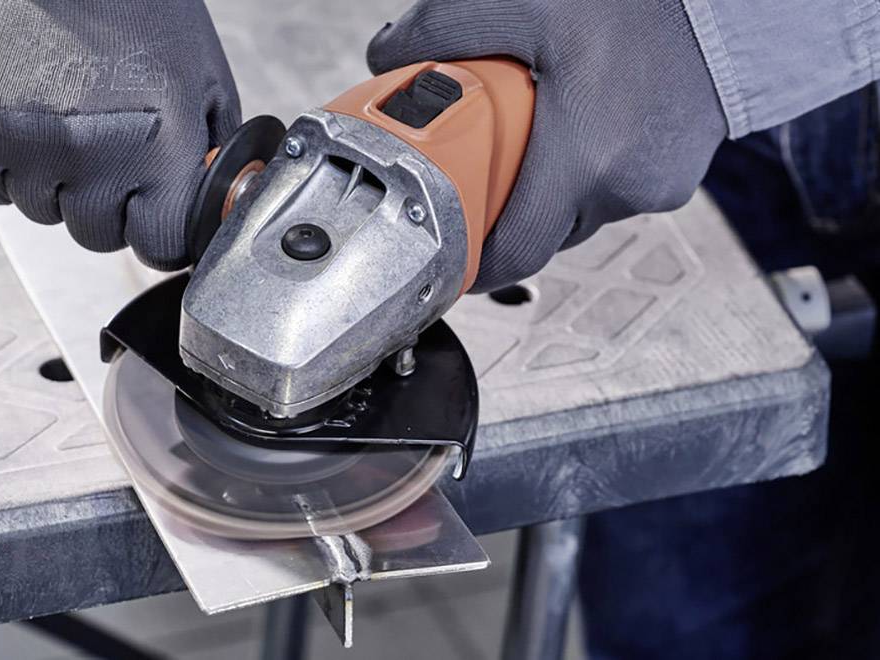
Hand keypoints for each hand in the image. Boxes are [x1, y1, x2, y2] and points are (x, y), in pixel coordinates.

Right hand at [0, 0, 240, 269]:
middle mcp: (89, 159)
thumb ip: (215, 153)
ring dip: (59, 185)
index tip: (158, 219)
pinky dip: (10, 167)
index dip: (162, 234)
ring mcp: (24, 147)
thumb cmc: (143, 10)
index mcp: (156, 152)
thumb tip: (214, 205)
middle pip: (98, 236)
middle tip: (114, 160)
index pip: (158, 246)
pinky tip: (31, 126)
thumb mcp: (207, 82)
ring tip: (71, 128)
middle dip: (111, 208)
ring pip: (43, 212)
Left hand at [368, 0, 726, 290]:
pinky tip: (587, 128)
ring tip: (543, 140)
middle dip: (510, 212)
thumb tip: (384, 57)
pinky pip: (615, 193)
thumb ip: (443, 30)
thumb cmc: (639, 1)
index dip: (475, 267)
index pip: (514, 253)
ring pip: (580, 214)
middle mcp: (623, 188)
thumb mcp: (524, 4)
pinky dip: (591, 174)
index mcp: (582, 160)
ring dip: (553, 190)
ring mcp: (656, 188)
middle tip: (487, 175)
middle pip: (543, 233)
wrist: (729, 0)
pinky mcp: (676, 179)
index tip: (451, 262)